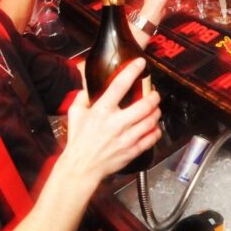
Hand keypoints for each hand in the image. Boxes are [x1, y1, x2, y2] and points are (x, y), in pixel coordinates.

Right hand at [62, 59, 161, 185]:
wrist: (81, 168)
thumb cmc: (78, 140)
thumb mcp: (74, 114)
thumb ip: (82, 97)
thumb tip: (88, 86)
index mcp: (102, 111)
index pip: (120, 86)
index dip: (132, 71)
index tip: (141, 63)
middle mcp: (116, 123)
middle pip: (144, 105)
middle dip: (154, 96)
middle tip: (154, 93)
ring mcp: (126, 138)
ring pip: (151, 121)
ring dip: (156, 112)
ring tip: (155, 108)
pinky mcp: (132, 150)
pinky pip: (151, 138)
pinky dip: (156, 131)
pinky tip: (154, 126)